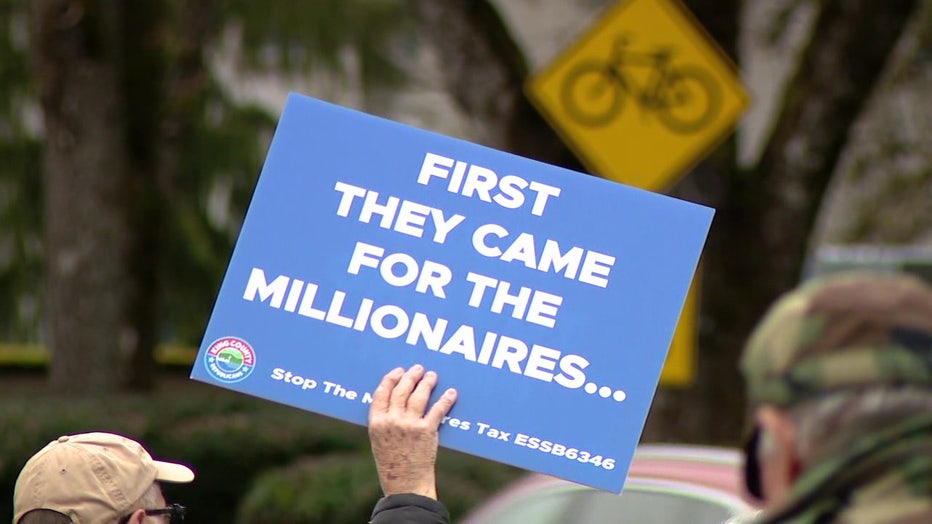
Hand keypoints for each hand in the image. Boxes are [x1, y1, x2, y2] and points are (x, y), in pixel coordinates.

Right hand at [368, 364, 457, 498]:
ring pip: (419, 395)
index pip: (382, 392)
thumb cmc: (392, 463)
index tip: (399, 371)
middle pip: (402, 390)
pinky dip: (445, 399)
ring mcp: (409, 425)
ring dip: (427, 382)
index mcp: (376, 422)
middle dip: (411, 376)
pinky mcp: (427, 431)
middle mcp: (392, 421)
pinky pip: (437, 409)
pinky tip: (450, 393)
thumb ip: (384, 419)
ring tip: (432, 376)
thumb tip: (396, 398)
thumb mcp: (379, 440)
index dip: (391, 378)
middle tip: (418, 369)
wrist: (405, 484)